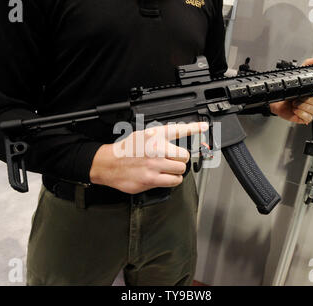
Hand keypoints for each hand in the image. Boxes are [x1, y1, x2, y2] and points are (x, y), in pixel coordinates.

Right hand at [89, 122, 208, 193]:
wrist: (109, 164)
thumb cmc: (125, 150)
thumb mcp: (142, 135)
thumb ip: (159, 136)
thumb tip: (175, 138)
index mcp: (154, 135)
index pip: (178, 129)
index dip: (194, 127)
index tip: (203, 126)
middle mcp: (155, 150)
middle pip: (184, 155)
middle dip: (180, 158)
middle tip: (172, 159)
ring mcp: (153, 166)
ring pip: (181, 170)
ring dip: (177, 170)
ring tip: (168, 169)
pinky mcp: (150, 180)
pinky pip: (173, 181)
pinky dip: (173, 180)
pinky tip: (165, 176)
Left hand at [270, 56, 312, 124]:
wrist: (276, 100)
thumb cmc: (288, 89)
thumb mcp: (298, 74)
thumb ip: (308, 64)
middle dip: (308, 99)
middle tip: (299, 96)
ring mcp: (309, 110)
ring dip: (302, 106)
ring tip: (295, 102)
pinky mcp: (303, 118)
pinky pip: (307, 118)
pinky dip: (300, 113)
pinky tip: (295, 109)